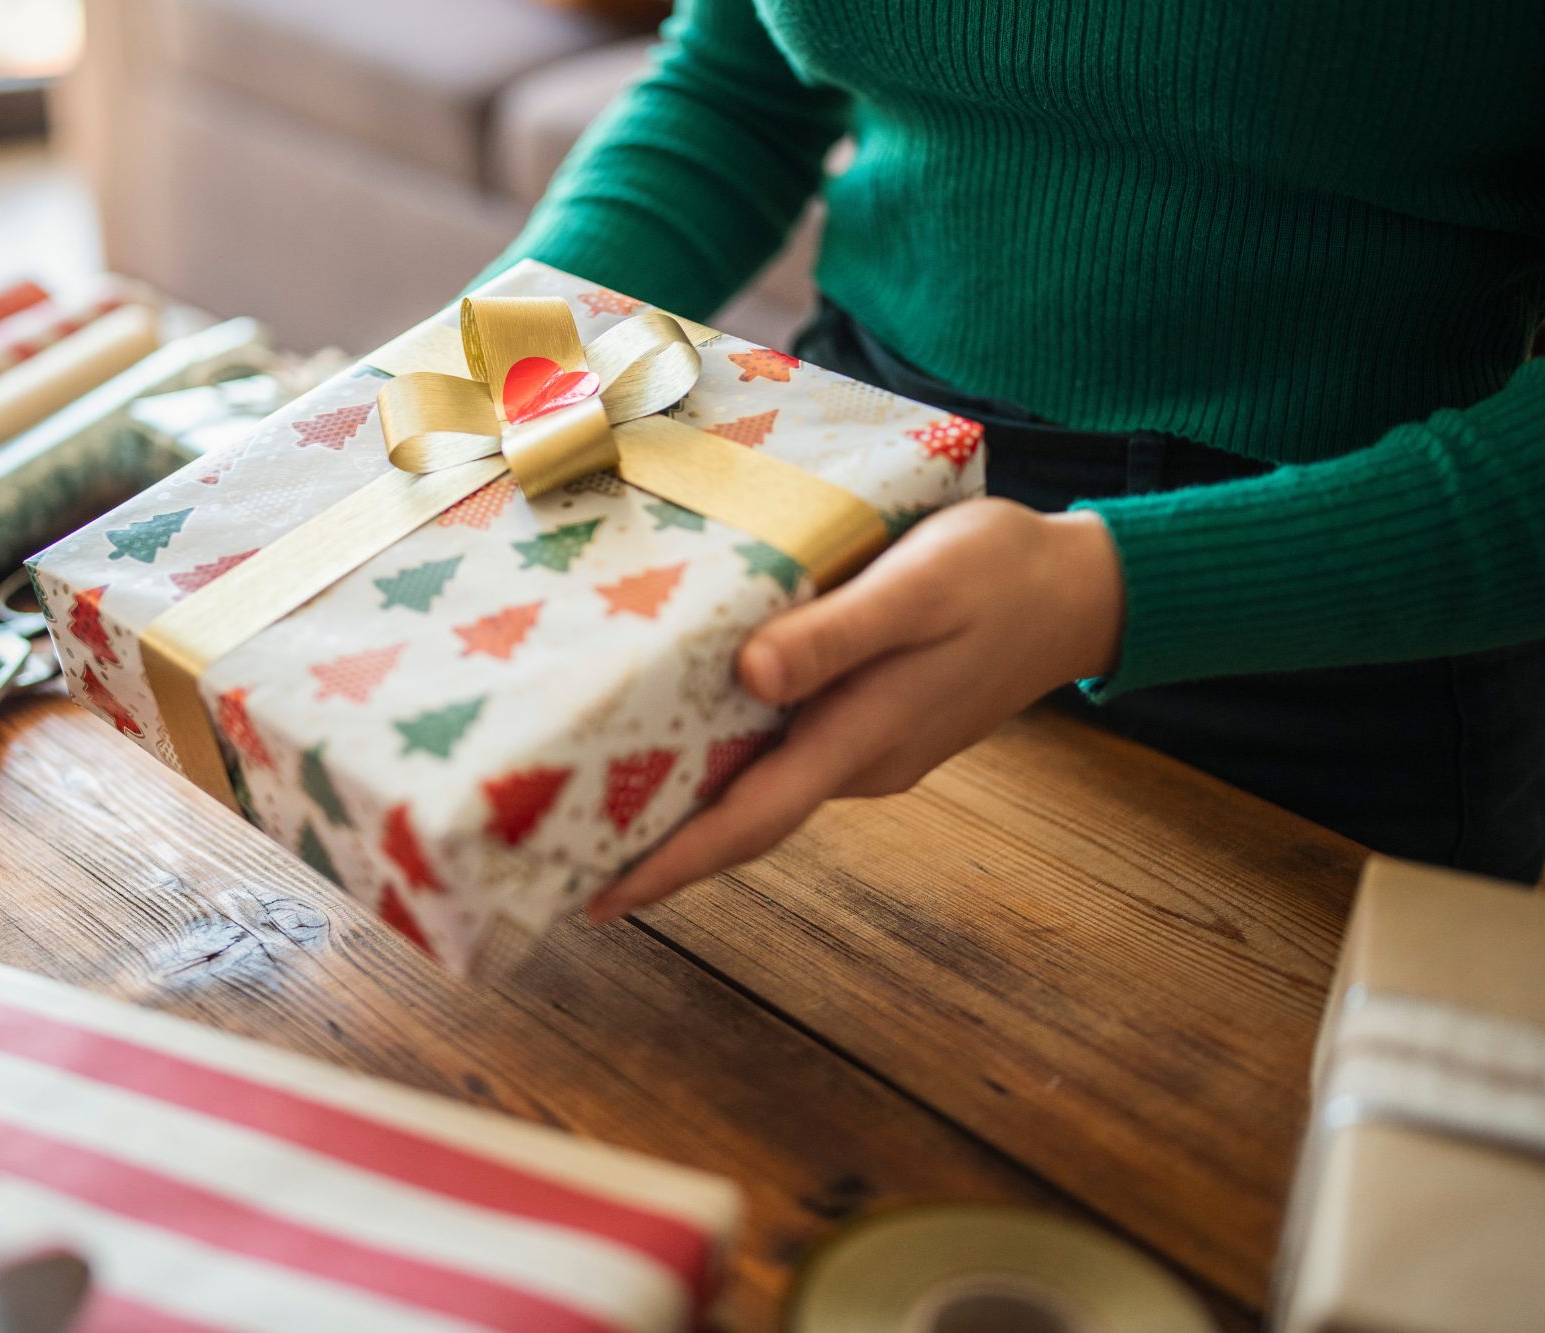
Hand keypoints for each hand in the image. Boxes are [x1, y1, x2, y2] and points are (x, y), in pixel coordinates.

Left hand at [588, 498, 1123, 923]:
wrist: (1081, 589)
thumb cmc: (997, 574)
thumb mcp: (918, 588)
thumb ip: (837, 635)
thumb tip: (751, 679)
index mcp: (860, 737)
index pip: (749, 821)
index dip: (672, 865)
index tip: (597, 897)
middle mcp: (858, 760)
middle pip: (743, 818)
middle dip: (659, 846)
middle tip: (565, 853)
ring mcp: (869, 748)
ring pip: (764, 786)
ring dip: (691, 802)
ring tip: (600, 800)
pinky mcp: (875, 723)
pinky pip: (789, 753)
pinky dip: (732, 759)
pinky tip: (687, 730)